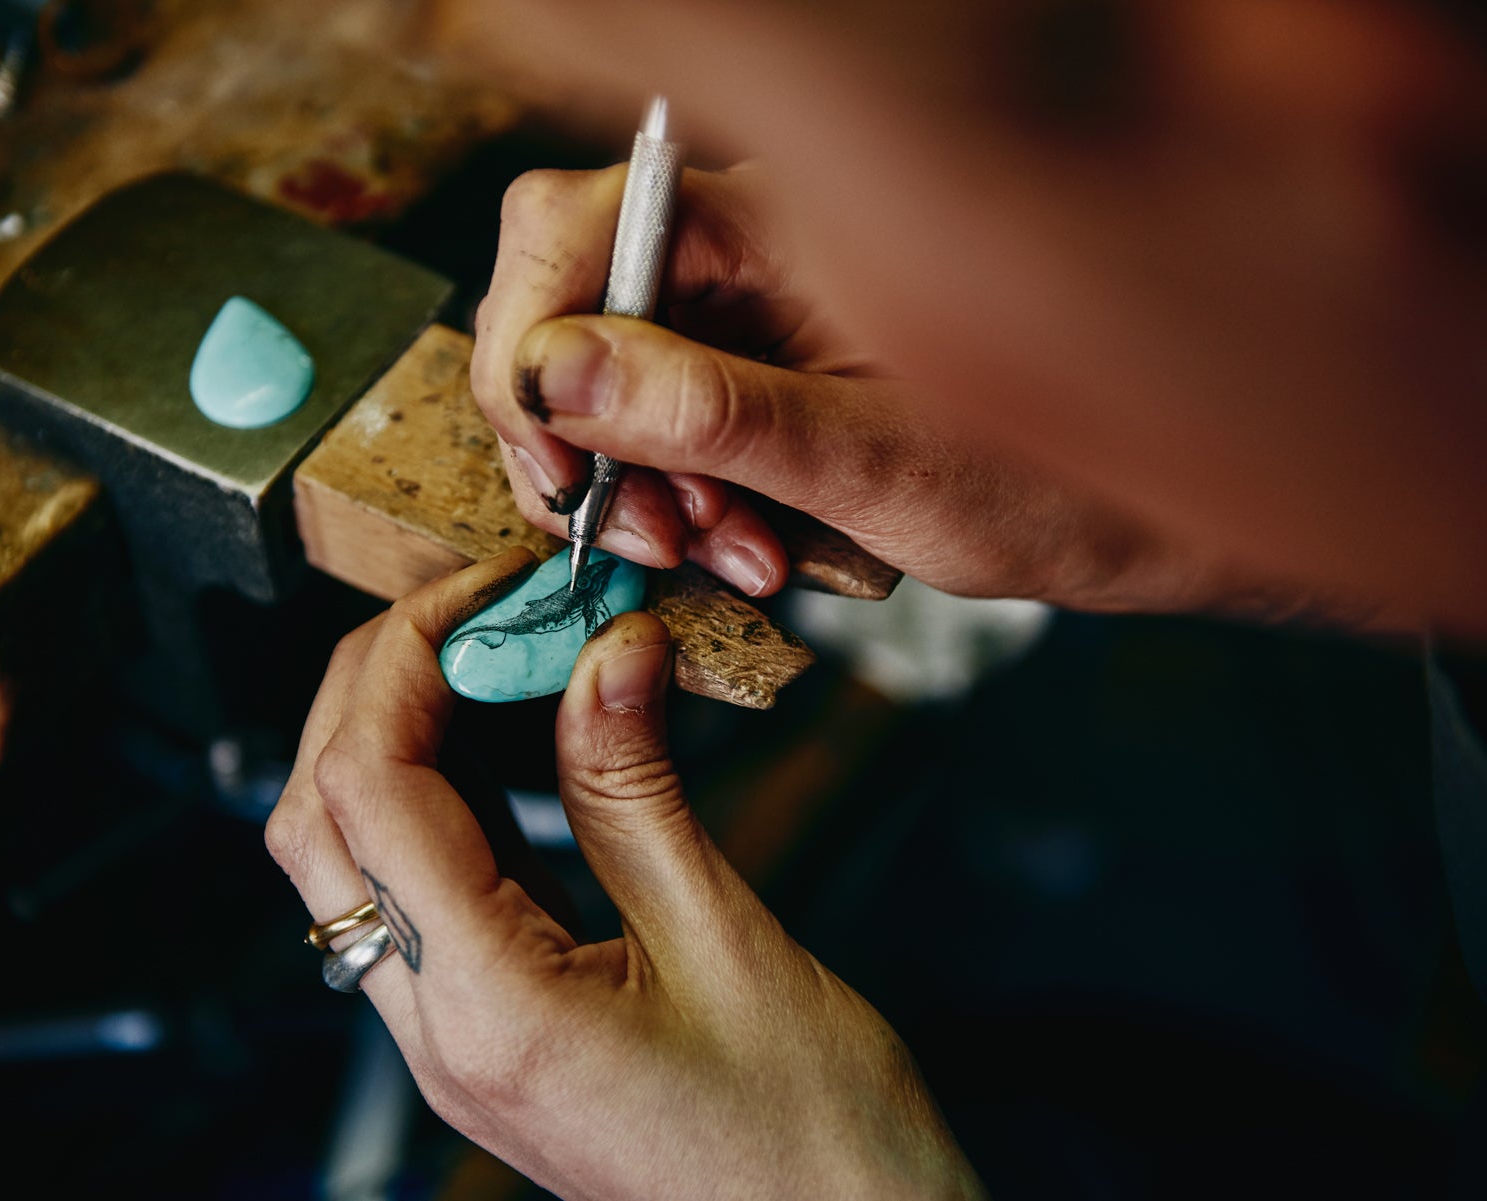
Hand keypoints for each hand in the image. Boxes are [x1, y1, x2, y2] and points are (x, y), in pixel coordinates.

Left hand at [265, 550, 985, 1199]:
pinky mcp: (490, 1040)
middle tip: (474, 609)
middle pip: (324, 822)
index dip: (410, 661)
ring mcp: (454, 1045)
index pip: (373, 789)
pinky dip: (447, 804)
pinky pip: (424, 900)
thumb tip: (601, 651)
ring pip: (357, 862)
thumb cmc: (817, 1149)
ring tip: (496, 661)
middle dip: (375, 689)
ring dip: (402, 744)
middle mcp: (439, 1036)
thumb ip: (638, 787)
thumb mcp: (730, 941)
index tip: (487, 587)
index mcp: (487, 1010)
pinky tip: (512, 750)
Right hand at [471, 165, 1283, 614]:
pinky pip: (666, 441)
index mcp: (782, 222)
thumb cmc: (1060, 475)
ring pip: (609, 390)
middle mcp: (751, 256)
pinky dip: (688, 510)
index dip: (530, 337)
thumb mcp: (874, 459)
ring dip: (644, 491)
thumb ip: (711, 413)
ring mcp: (752, 323)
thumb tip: (555, 372)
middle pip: (574, 310)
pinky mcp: (761, 387)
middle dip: (587, 439)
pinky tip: (757, 550)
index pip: (575, 226)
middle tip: (647, 534)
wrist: (1143, 526)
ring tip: (736, 554)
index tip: (551, 457)